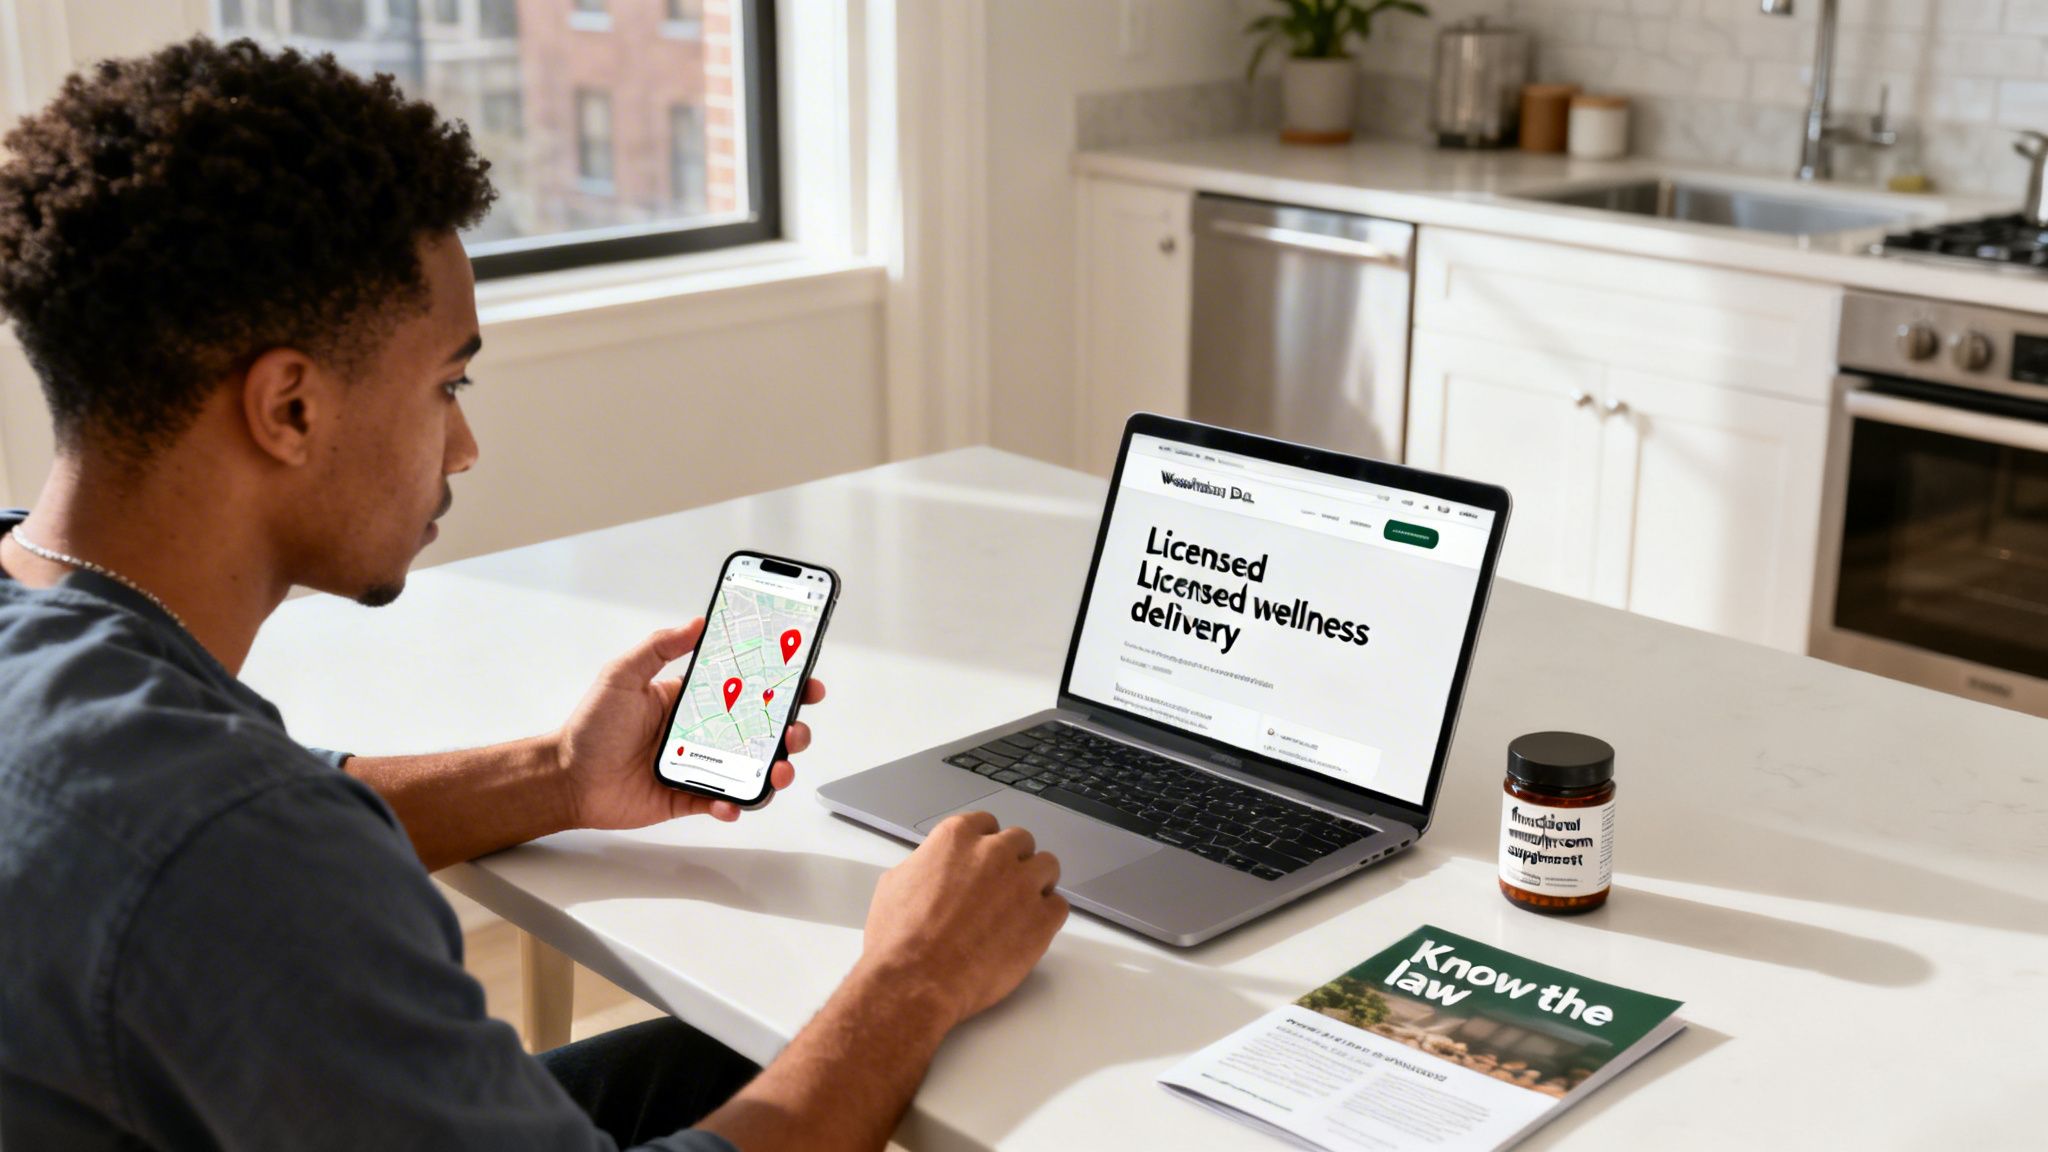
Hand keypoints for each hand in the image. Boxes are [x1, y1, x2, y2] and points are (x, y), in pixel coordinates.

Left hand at [553, 620, 825, 827]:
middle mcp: (705, 732)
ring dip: (775, 770)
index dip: (782, 685)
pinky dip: (736, 804)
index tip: (805, 680)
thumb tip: (696, 622)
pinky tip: (731, 802)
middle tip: (795, 730)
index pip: (749, 688)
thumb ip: (660, 647)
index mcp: (695, 699)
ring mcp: (703, 767)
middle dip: (792, 730)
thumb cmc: (591, 727)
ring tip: (778, 769)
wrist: (567, 778)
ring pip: (755, 769)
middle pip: (764, 730)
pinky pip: (726, 802)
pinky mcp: (692, 798)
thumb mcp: (622, 675)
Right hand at [859, 812, 1067, 1028]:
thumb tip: (933, 869)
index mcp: (957, 838)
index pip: (986, 824)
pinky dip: (1047, 916)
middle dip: (1014, 861)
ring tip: (1022, 907)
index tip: (985, 860)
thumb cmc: (900, 941)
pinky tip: (1029, 930)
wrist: (916, 981)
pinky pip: (1059, 905)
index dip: (986, 845)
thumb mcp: (895, 885)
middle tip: (1003, 887)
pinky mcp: (1042, 918)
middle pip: (1021, 841)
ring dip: (1037, 882)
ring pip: (1048, 866)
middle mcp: (994, 853)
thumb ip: (926, 865)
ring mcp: (1022, 884)